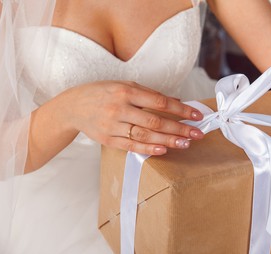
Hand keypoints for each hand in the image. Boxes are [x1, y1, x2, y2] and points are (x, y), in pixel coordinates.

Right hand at [62, 81, 203, 154]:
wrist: (73, 107)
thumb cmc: (102, 93)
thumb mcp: (124, 85)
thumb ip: (149, 93)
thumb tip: (176, 99)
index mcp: (126, 91)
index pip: (160, 102)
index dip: (181, 109)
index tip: (197, 115)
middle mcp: (120, 108)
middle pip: (155, 121)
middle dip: (179, 128)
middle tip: (197, 134)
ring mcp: (113, 125)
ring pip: (145, 136)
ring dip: (168, 140)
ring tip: (185, 144)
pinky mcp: (108, 140)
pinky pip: (131, 146)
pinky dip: (148, 149)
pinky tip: (164, 150)